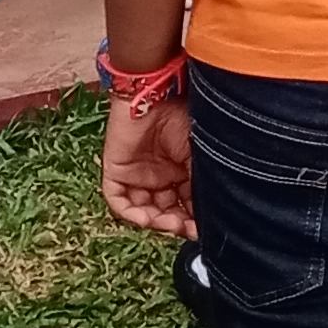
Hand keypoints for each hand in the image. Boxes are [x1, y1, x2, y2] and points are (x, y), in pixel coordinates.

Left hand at [100, 87, 194, 237]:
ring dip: (156, 222)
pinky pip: (119, 201)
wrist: (156, 95)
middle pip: (166, 211)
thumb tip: (212, 215)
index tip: (202, 231)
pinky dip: (131, 214)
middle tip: (186, 229)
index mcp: (181, 170)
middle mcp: (160, 175)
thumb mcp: (199, 157)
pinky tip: (147, 218)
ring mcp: (137, 174)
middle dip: (176, 224)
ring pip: (143, 210)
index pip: (186, 204)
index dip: (193, 220)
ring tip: (169, 223)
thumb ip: (201, 185)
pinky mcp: (116, 171)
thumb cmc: (183, 117)